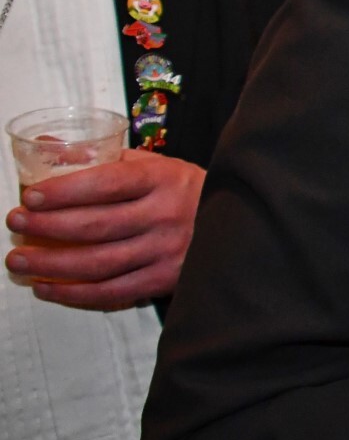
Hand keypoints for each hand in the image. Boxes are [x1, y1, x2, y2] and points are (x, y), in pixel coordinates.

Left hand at [5, 151, 204, 308]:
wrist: (236, 224)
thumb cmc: (184, 192)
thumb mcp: (154, 165)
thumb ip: (104, 159)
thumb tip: (48, 146)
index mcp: (163, 178)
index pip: (108, 183)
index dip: (65, 191)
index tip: (31, 196)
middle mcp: (165, 214)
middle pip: (96, 225)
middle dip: (47, 227)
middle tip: (15, 224)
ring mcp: (165, 250)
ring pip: (98, 263)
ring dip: (51, 264)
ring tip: (18, 260)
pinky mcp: (164, 279)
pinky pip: (111, 291)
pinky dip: (73, 293)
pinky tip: (46, 287)